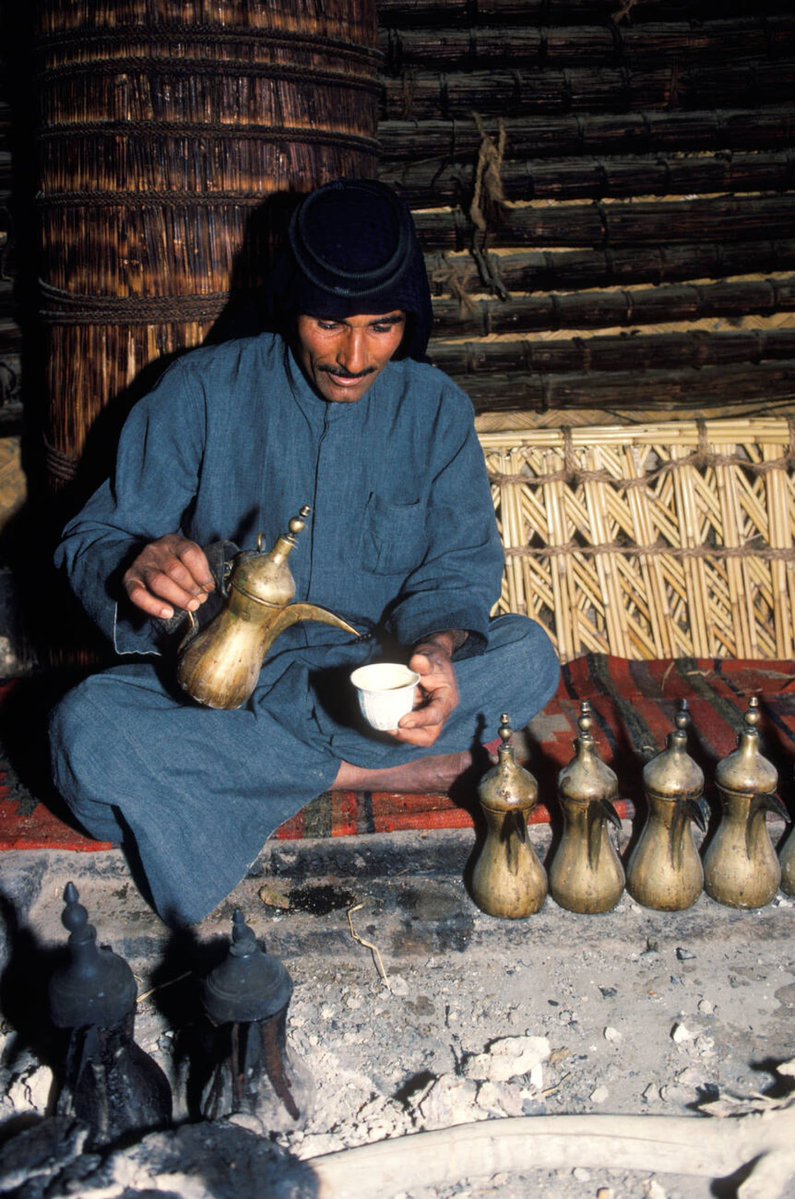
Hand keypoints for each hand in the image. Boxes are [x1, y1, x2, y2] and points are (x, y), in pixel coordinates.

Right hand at [122, 534, 214, 620]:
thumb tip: (207, 589)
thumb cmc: (178, 565)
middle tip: (200, 601)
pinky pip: (138, 594)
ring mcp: (141, 564)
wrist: (152, 566)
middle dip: (190, 587)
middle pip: (174, 569)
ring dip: (178, 597)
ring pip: (158, 582)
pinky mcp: (129, 580)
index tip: (209, 587)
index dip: (202, 572)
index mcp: (173, 542)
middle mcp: (155, 550)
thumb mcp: (190, 560)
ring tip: (191, 606)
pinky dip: (153, 606)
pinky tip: (168, 613)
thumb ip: (200, 571)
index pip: (189, 552)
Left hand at [392, 632, 462, 747]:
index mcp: (447, 699)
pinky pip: (411, 729)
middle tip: (392, 729)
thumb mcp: (430, 655)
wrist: (431, 659)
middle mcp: (440, 712)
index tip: (402, 721)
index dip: (420, 720)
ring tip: (386, 728)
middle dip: (411, 737)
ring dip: (403, 735)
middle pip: (430, 735)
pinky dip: (399, 729)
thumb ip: (424, 661)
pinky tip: (384, 722)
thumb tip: (417, 661)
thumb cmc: (433, 658)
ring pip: (420, 736)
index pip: (436, 715)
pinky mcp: (419, 716)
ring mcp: (429, 716)